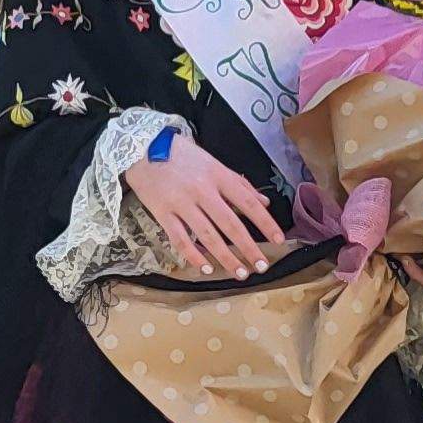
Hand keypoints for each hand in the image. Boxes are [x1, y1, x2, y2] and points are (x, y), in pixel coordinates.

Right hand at [124, 134, 288, 277]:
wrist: (143, 149)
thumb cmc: (182, 156)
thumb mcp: (214, 162)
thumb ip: (239, 184)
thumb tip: (264, 203)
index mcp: (218, 176)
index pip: (248, 202)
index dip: (265, 223)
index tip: (279, 240)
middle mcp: (202, 190)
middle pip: (230, 224)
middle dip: (248, 248)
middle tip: (262, 266)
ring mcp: (182, 203)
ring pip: (208, 236)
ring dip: (226, 257)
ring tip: (240, 273)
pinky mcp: (163, 213)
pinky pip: (180, 239)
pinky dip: (193, 256)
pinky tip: (206, 268)